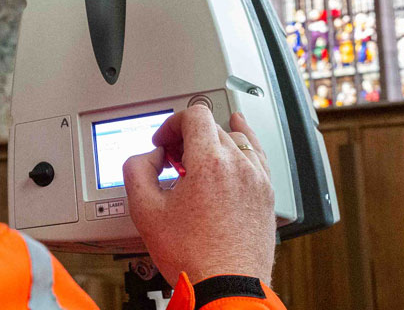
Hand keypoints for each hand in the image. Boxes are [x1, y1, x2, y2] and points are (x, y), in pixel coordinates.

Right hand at [122, 105, 275, 284]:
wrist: (226, 286)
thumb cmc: (193, 257)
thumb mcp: (146, 212)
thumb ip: (137, 172)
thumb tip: (146, 158)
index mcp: (210, 163)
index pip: (195, 115)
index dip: (172, 123)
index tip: (163, 141)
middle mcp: (238, 165)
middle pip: (212, 126)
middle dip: (188, 136)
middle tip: (173, 159)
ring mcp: (257, 179)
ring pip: (236, 139)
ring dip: (214, 142)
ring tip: (199, 162)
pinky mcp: (266, 194)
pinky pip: (258, 156)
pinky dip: (244, 147)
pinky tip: (238, 144)